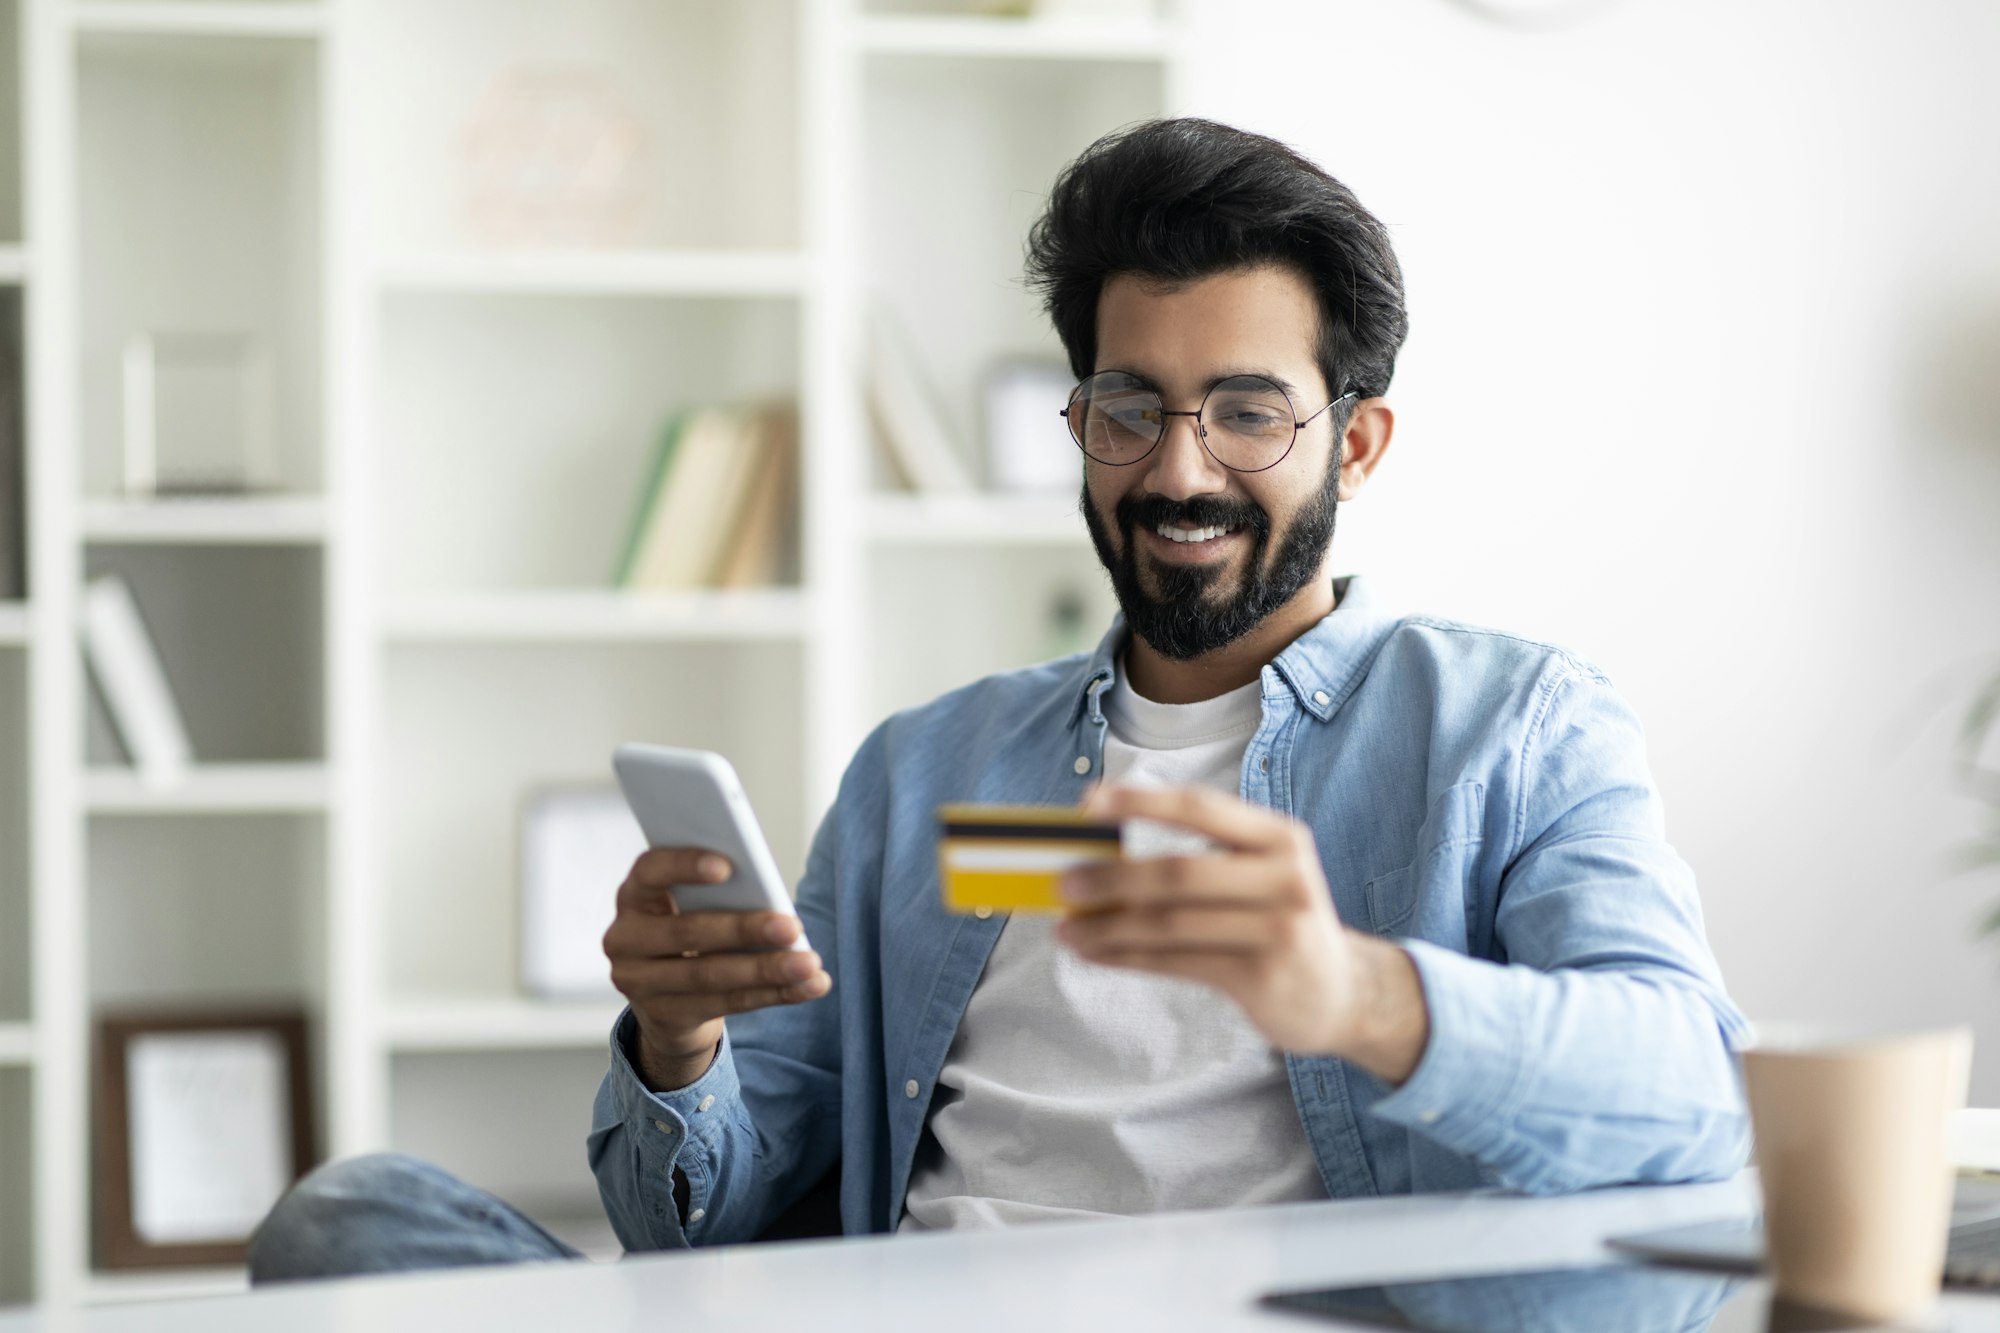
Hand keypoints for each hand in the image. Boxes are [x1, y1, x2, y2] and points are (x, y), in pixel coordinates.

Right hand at [602, 848, 830, 1091]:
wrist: (666, 999)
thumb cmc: (691, 933)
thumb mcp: (693, 906)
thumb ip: (718, 894)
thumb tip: (770, 896)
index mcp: (634, 896)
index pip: (649, 871)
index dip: (684, 867)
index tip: (727, 866)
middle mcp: (625, 938)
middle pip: (688, 931)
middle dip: (745, 929)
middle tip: (791, 926)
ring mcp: (639, 983)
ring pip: (710, 975)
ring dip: (767, 969)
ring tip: (809, 963)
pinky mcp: (665, 1016)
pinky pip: (726, 1004)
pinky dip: (774, 994)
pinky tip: (808, 986)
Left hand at [1056, 785, 1428, 1083]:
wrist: (1341, 991)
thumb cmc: (1278, 922)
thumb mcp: (1261, 875)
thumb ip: (1202, 858)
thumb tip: (1102, 855)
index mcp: (1279, 837)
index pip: (1201, 808)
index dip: (1140, 802)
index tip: (1088, 806)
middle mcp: (1284, 877)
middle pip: (1179, 872)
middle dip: (1113, 876)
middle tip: (1064, 882)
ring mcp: (1277, 929)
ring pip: (1171, 924)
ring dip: (1109, 926)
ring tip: (1069, 928)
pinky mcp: (1262, 976)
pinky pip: (1177, 962)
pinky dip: (1127, 957)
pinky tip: (1095, 953)